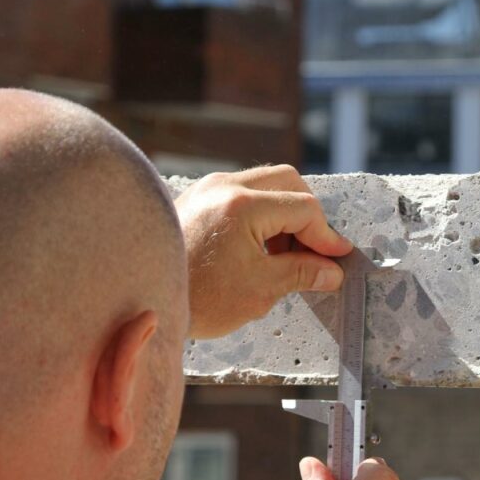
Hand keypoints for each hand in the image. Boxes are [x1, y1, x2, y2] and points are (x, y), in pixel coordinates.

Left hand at [175, 165, 352, 339]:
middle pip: (287, 181)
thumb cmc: (197, 298)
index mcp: (243, 205)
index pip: (304, 208)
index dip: (326, 236)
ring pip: (264, 185)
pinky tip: (258, 251)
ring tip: (284, 258)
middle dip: (307, 216)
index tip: (338, 258)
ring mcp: (206, 188)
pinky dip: (260, 215)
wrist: (140, 299)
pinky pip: (240, 194)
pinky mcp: (195, 199)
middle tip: (313, 251)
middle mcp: (224, 186)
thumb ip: (301, 273)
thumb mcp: (259, 290)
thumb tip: (332, 272)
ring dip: (283, 215)